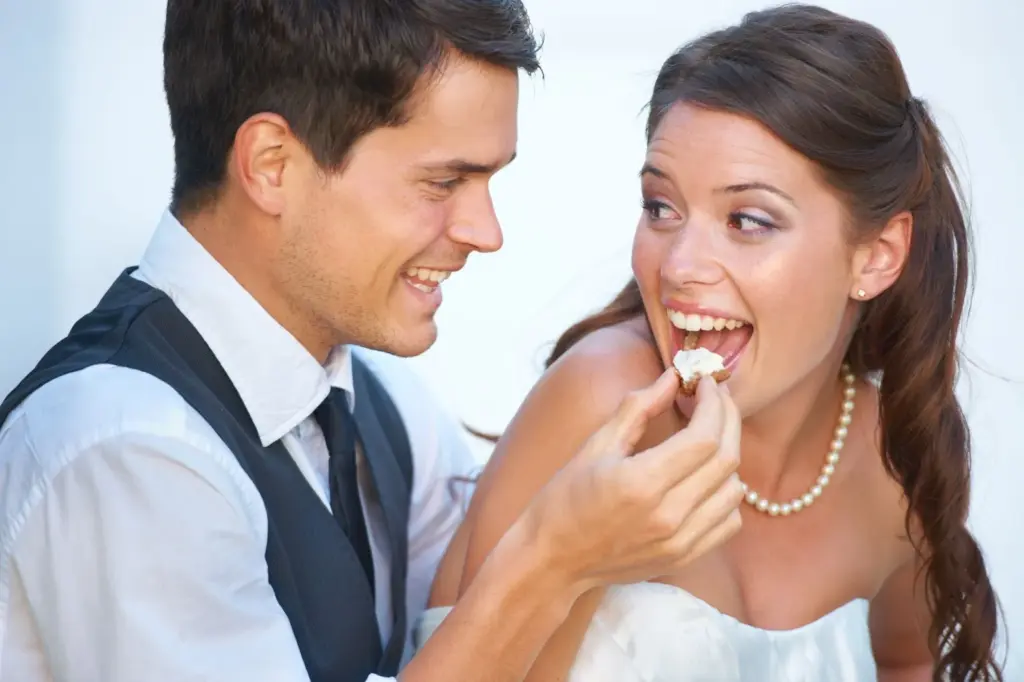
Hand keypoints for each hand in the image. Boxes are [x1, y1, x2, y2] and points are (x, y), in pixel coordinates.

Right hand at [522, 370, 742, 592]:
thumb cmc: (565, 499)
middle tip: (716, 398)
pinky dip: (725, 494)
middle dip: (728, 419)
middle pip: (726, 459)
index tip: (704, 383)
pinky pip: (728, 521)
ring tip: (709, 435)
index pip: (704, 436)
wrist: (552, 559)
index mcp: (642, 483)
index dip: (714, 404)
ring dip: (728, 455)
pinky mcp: (684, 558)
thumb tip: (672, 378)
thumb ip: (637, 408)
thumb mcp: (595, 446)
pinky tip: (705, 477)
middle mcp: (668, 515)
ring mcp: (680, 542)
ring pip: (734, 491)